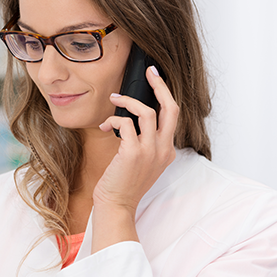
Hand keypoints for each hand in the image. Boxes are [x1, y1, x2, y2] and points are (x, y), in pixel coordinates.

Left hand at [92, 66, 179, 251]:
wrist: (117, 204)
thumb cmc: (124, 183)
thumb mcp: (141, 161)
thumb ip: (143, 142)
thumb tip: (130, 119)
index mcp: (167, 151)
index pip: (173, 115)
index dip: (165, 94)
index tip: (156, 79)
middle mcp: (163, 149)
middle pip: (171, 108)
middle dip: (160, 86)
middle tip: (150, 72)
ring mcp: (150, 151)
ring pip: (146, 112)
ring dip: (128, 101)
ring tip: (113, 98)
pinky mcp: (132, 152)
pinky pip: (125, 123)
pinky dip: (113, 119)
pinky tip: (104, 126)